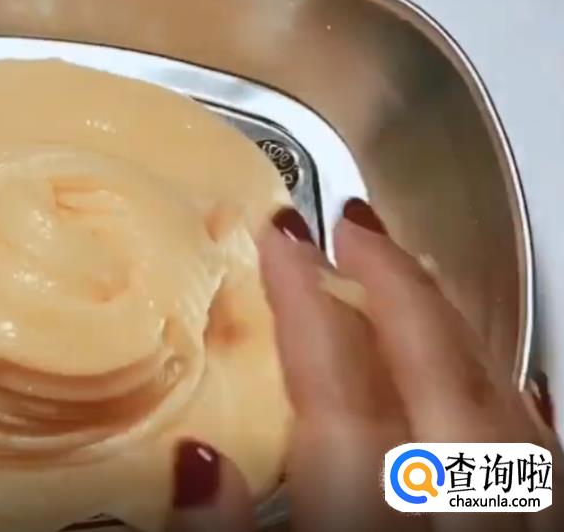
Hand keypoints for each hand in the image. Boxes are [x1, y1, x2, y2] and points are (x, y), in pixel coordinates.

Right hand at [167, 199, 561, 531]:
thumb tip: (196, 462)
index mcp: (372, 520)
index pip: (337, 385)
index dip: (304, 301)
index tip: (279, 238)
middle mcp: (456, 507)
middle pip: (433, 371)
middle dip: (390, 282)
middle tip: (350, 223)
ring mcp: (518, 520)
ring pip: (494, 395)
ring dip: (447, 318)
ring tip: (408, 268)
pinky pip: (539, 447)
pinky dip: (507, 390)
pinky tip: (492, 370)